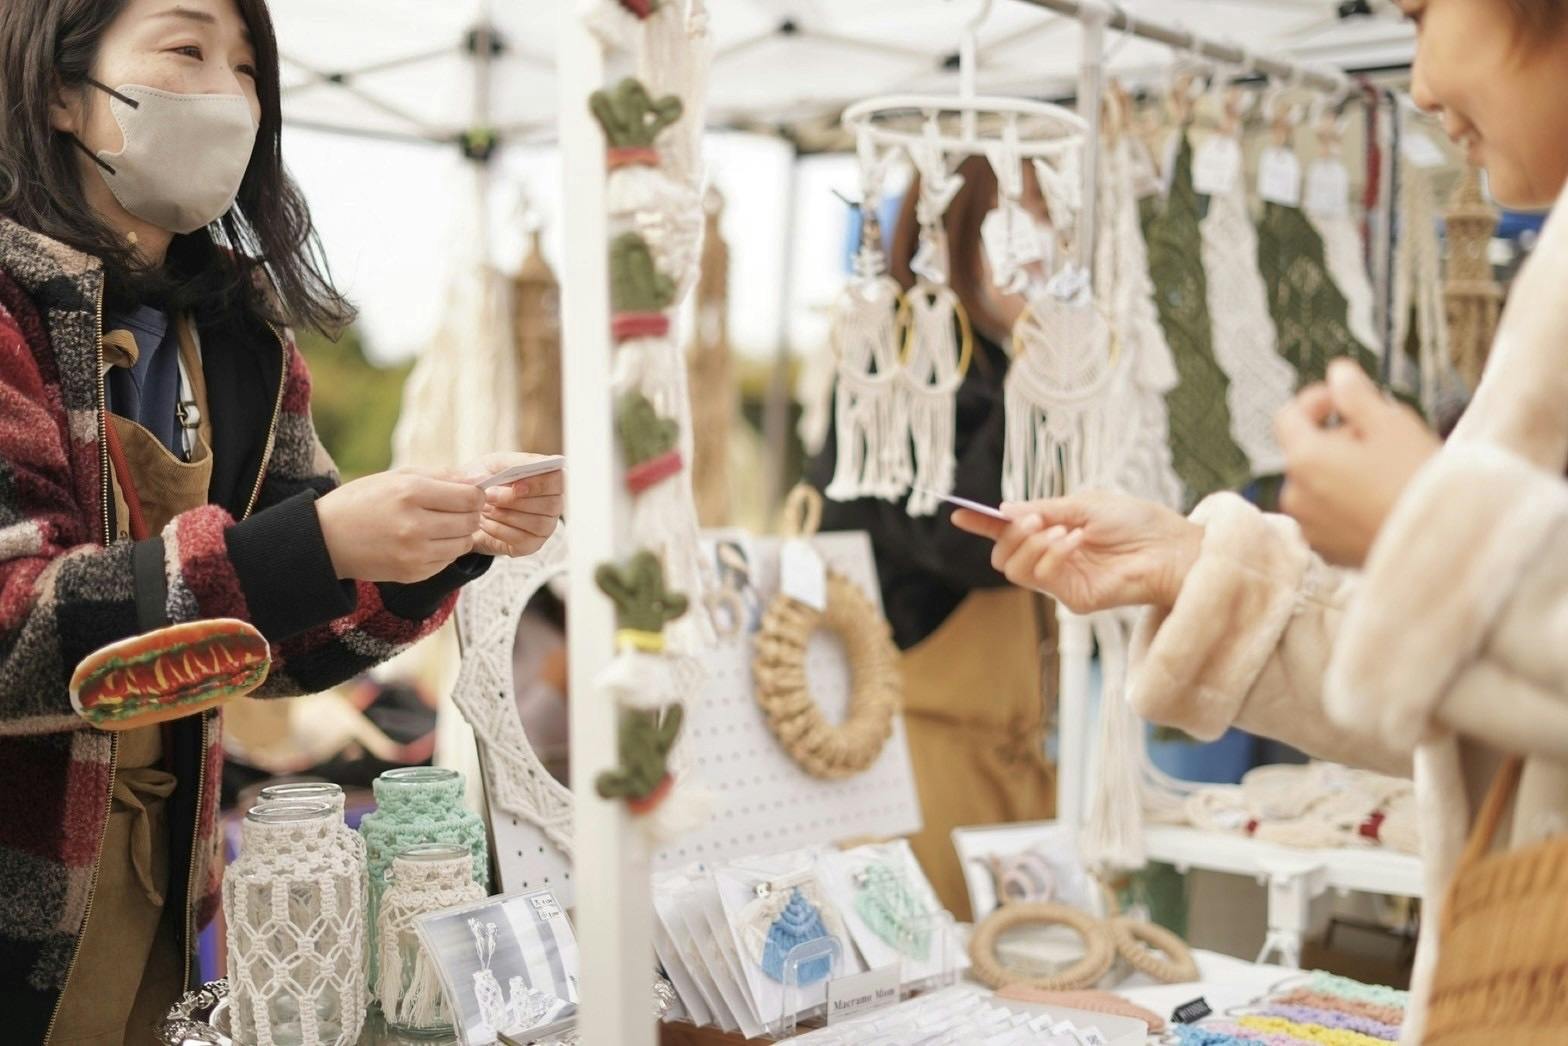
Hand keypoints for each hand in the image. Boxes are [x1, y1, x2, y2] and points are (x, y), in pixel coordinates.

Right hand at [315, 470, 484, 583]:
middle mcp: (414, 525)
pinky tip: (426, 541)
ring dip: (460, 533)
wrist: (326, 540)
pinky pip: (448, 560)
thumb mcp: (396, 477)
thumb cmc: (362, 502)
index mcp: (410, 493)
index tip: (467, 493)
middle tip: (455, 509)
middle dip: (470, 513)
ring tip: (440, 525)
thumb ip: (440, 476)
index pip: (469, 497)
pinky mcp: (413, 573)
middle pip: (471, 521)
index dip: (475, 494)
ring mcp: (414, 553)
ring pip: (464, 543)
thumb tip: (477, 479)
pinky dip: (445, 550)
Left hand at [456, 452, 564, 558]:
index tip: (516, 486)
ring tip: (485, 508)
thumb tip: (482, 479)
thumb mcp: (484, 467)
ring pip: (538, 523)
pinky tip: (486, 523)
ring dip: (507, 515)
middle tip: (489, 495)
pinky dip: (500, 530)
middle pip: (551, 503)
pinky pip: (523, 540)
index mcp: (547, 476)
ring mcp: (545, 525)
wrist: (470, 508)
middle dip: (516, 501)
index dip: (540, 483)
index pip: (558, 478)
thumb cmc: (485, 482)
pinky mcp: (532, 544)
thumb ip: (486, 469)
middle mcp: (553, 501)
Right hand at [951, 489, 1202, 613]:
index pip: (1008, 533)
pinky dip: (1052, 554)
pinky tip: (1076, 541)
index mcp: (1053, 534)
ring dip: (1029, 544)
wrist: (1170, 548)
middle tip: (1032, 519)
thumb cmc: (1137, 523)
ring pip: (1014, 570)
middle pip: (1003, 556)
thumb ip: (1045, 509)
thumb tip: (1005, 511)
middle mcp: (1052, 560)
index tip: (958, 514)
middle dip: (1008, 534)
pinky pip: (1042, 578)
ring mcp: (1061, 582)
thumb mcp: (1084, 504)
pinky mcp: (1074, 598)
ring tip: (1057, 529)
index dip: (981, 525)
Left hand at [1276, 359, 1440, 567]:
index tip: (1343, 400)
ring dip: (1342, 471)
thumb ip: (1356, 395)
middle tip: (1383, 440)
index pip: (1287, 416)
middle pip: (1305, 451)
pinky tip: (1383, 502)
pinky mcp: (1327, 550)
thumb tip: (1337, 373)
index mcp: (1304, 459)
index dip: (1314, 401)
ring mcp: (1309, 527)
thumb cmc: (1418, 480)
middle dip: (1337, 438)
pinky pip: (1329, 515)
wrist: (1444, 544)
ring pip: (1317, 484)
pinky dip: (1346, 502)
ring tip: (1387, 474)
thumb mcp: (1391, 424)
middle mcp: (1295, 495)